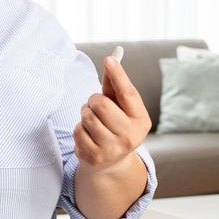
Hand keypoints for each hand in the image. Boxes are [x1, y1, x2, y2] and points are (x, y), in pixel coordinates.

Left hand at [73, 56, 151, 173]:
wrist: (111, 161)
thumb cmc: (115, 123)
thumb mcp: (120, 106)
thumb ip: (115, 84)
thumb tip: (113, 56)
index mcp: (141, 120)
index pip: (128, 93)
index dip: (118, 75)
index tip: (109, 59)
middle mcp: (130, 136)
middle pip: (101, 104)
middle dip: (94, 100)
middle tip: (96, 104)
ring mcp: (112, 149)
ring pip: (87, 116)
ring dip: (85, 113)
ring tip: (93, 119)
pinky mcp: (94, 157)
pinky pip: (77, 130)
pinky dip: (79, 128)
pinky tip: (88, 134)